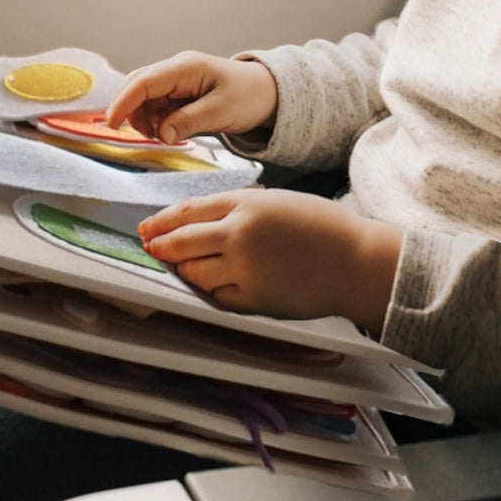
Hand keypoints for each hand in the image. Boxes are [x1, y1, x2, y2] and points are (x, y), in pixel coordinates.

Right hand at [106, 53, 277, 143]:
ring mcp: (177, 80)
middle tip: (149, 136)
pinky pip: (157, 106)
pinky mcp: (180, 92)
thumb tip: (160, 134)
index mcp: (186, 67)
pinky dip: (157, 121)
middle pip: (138, 87)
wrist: (269, 93)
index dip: (124, 102)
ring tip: (167, 135)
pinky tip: (171, 131)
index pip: (144, 81)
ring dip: (147, 119)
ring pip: (145, 99)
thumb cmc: (250, 96)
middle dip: (134, 113)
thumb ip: (188, 121)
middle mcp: (177, 69)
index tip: (112, 124)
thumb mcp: (221, 111)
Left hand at [139, 190, 401, 332]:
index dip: (162, 220)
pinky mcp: (252, 299)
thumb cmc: (320, 226)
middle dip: (160, 246)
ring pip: (193, 273)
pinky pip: (216, 296)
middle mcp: (238, 235)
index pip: (188, 211)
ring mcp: (244, 270)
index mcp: (245, 204)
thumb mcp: (276, 201)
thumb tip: (200, 222)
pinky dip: (207, 290)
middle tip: (150, 247)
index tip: (147, 227)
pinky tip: (206, 284)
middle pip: (181, 243)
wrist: (354, 261)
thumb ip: (238, 210)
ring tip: (179, 267)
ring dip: (182, 270)